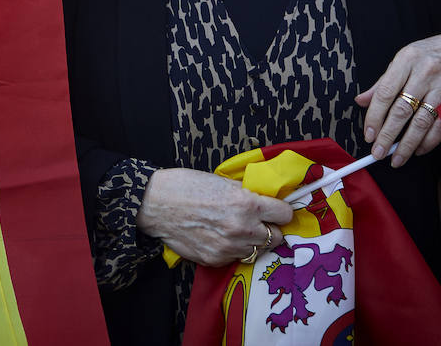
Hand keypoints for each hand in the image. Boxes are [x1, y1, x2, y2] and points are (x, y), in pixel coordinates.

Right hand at [136, 167, 292, 266]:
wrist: (155, 204)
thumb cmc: (186, 185)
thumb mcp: (222, 182)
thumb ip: (246, 194)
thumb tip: (265, 201)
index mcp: (247, 203)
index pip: (285, 214)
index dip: (280, 211)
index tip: (275, 210)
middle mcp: (243, 228)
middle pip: (276, 237)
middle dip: (269, 228)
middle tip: (258, 222)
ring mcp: (230, 247)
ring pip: (258, 250)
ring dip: (253, 241)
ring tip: (238, 230)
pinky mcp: (216, 259)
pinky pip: (237, 257)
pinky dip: (234, 249)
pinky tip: (221, 237)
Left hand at [355, 34, 440, 166]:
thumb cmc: (428, 56)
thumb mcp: (403, 60)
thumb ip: (383, 82)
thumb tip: (361, 101)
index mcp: (407, 60)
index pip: (385, 92)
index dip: (374, 116)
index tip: (368, 134)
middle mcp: (425, 73)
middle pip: (402, 110)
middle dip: (388, 135)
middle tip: (378, 152)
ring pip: (422, 121)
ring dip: (407, 144)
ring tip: (396, 158)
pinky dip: (428, 141)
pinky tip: (418, 150)